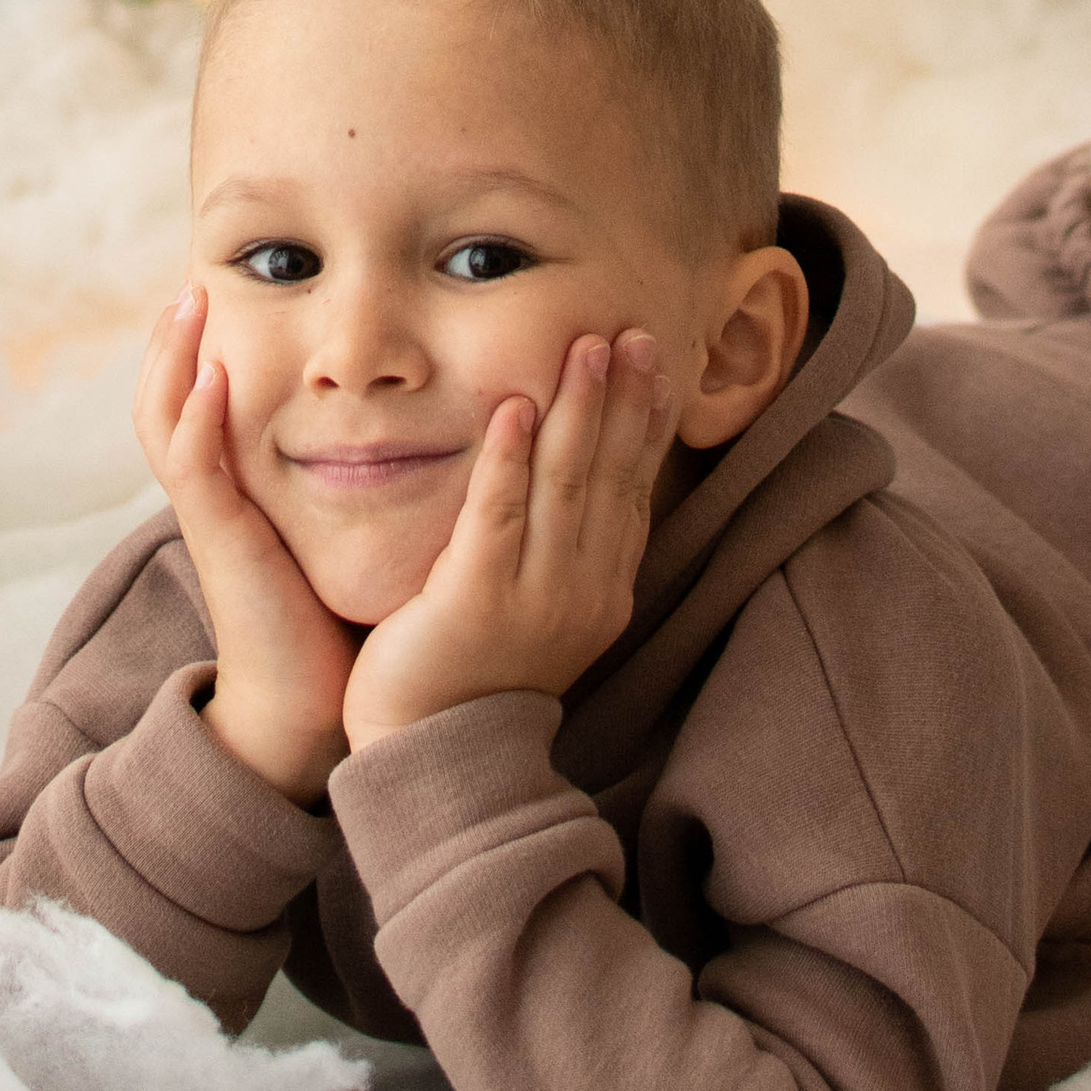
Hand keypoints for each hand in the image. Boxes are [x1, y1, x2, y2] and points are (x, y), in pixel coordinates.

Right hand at [133, 284, 357, 806]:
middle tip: (193, 280)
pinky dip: (197, 422)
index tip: (223, 286)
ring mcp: (214, 516)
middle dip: (173, 340)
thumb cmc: (335, 614)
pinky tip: (215, 380)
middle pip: (166, 399)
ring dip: (172, 361)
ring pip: (165, 423)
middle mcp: (218, 493)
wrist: (315, 703)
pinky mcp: (223, 543)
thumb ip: (354, 476)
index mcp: (241, 486)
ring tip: (188, 304)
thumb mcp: (338, 527)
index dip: (202, 348)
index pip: (203, 401)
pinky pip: (194, 472)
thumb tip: (410, 417)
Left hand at [342, 328, 672, 752]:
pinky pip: (498, 516)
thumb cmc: (478, 673)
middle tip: (633, 333)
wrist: (435, 757)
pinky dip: (508, 459)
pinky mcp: (476, 600)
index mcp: (602, 590)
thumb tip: (581, 472)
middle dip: (623, 400)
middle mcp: (582, 591)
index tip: (654, 361)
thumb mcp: (545, 608)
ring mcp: (534, 597)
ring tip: (587, 347)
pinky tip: (515, 409)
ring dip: (578, 410)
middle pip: (609, 477)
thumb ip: (566, 547)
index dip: (645, 422)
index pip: (633, 490)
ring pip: (565, 486)